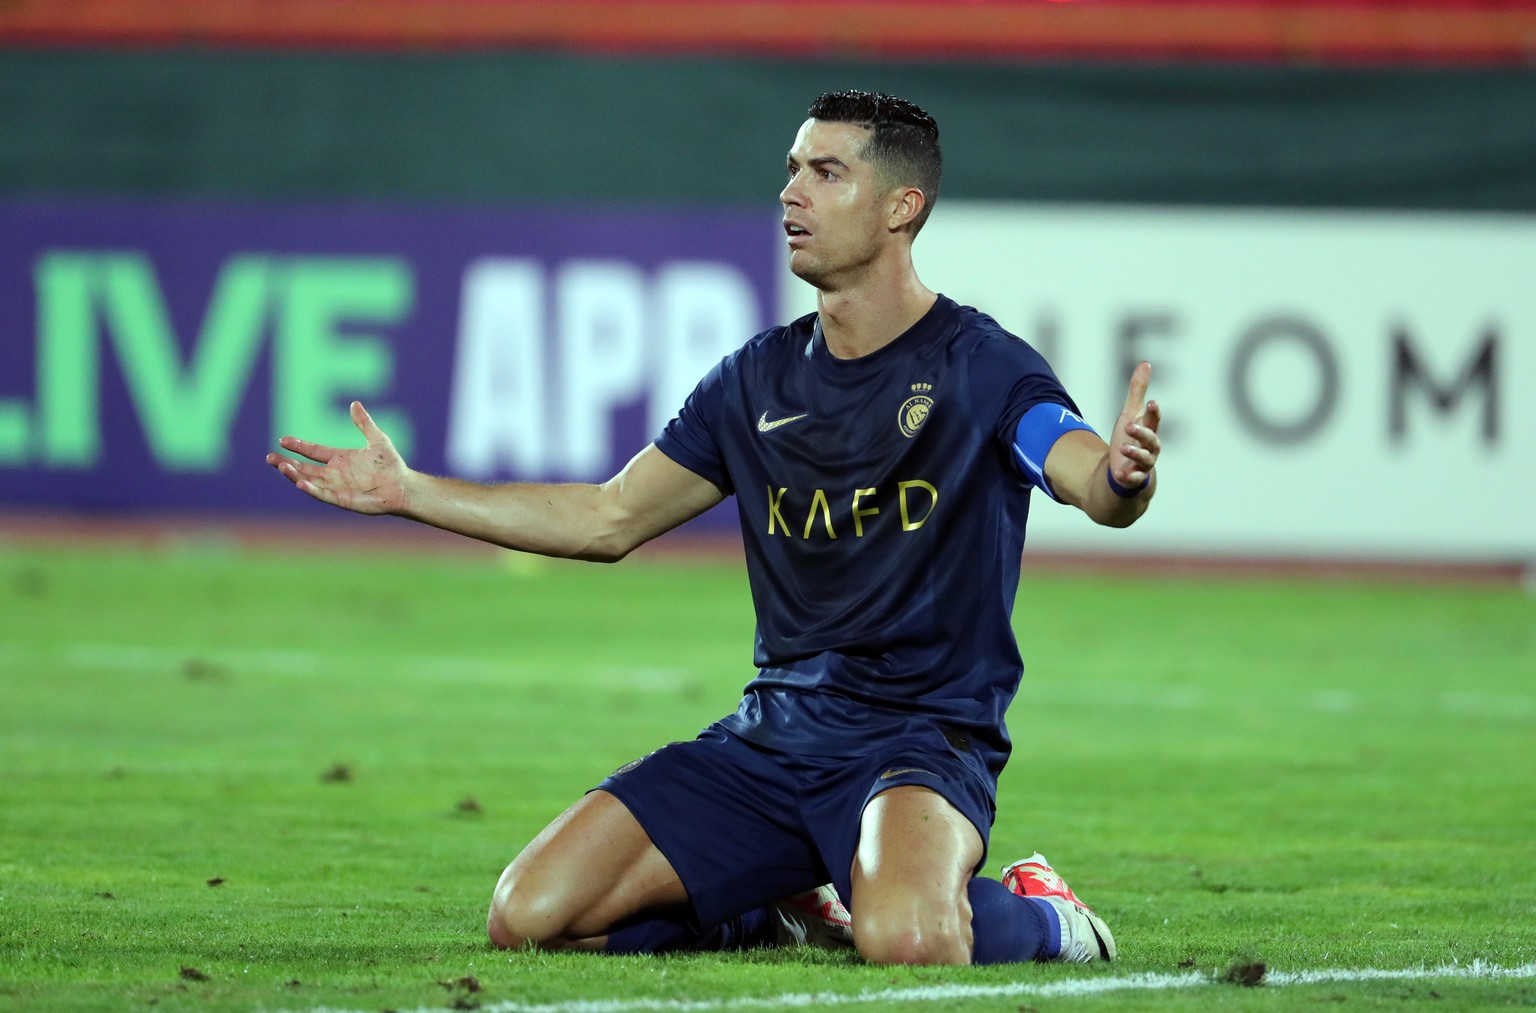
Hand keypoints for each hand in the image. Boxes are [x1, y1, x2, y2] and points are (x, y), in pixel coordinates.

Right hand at [265, 401, 408, 514]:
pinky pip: (322, 494)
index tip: (282, 440)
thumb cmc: (391, 464)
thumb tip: (354, 403)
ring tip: (280, 466)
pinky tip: (299, 482)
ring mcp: (336, 487)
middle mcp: (334, 473)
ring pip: (309, 480)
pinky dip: (311, 489)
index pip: (313, 451)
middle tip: (269, 458)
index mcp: (339, 458)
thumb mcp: (377, 439)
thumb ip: (364, 423)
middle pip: (304, 467)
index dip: (298, 446)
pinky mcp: (341, 499)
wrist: (402, 486)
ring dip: (294, 474)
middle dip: (286, 463)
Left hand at [1108, 361, 1160, 491]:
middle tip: (1129, 425)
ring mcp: (1143, 464)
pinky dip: (1128, 476)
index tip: (1152, 402)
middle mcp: (1150, 447)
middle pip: (1151, 439)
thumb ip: (1138, 391)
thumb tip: (1145, 363)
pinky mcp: (1133, 478)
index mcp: (1150, 430)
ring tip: (1122, 447)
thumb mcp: (1131, 413)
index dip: (1154, 412)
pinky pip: (1133, 478)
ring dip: (1134, 453)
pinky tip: (1119, 473)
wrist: (1127, 468)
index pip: (1154, 420)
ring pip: (1144, 458)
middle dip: (1142, 433)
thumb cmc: (1131, 437)